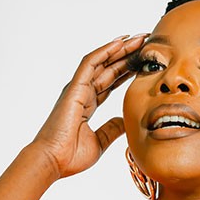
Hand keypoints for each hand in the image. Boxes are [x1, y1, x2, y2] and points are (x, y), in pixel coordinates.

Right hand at [32, 34, 146, 177]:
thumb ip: (111, 129)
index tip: (144, 62)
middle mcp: (82, 93)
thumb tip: (123, 120)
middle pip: (109, 68)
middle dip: (128, 55)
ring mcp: (77, 88)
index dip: (127, 70)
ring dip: (120, 48)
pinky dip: (105, 51)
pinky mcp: (74, 88)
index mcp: (87, 105)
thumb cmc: (70, 156)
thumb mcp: (99, 142)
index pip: (111, 82)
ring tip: (139, 38)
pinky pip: (90, 63)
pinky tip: (120, 42)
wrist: (53, 161)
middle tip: (147, 42)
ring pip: (102, 61)